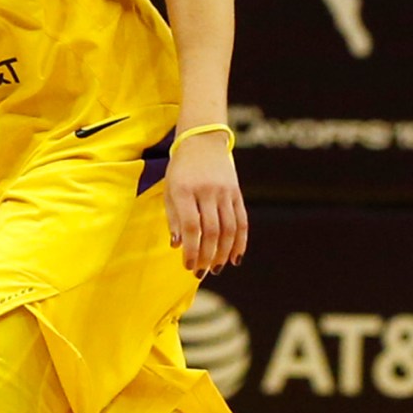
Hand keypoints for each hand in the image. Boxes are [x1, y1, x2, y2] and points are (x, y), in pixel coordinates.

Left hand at [164, 135, 246, 276]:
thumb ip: (174, 218)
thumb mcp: (170, 190)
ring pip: (229, 228)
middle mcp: (207, 191)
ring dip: (224, 253)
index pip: (191, 226)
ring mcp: (225, 191)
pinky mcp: (237, 193)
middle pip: (211, 231)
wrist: (203, 140)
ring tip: (217, 268)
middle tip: (201, 272)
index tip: (187, 266)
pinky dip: (240, 242)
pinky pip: (242, 221)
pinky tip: (236, 257)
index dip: (190, 249)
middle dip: (206, 256)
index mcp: (185, 190)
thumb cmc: (181, 169)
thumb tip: (178, 246)